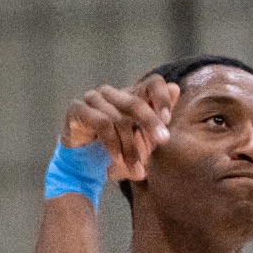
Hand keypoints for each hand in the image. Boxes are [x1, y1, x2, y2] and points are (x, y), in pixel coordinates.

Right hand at [63, 74, 178, 181]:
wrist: (84, 169)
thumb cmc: (117, 152)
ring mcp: (93, 98)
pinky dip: (112, 144)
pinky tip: (116, 159)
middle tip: (163, 141)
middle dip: (151, 122)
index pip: (152, 83)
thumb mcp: (144, 141)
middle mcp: (112, 93)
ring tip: (135, 167)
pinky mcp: (77, 108)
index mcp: (131, 96)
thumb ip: (159, 118)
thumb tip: (175, 88)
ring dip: (129, 146)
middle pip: (135, 101)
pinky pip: (101, 123)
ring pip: (119, 118)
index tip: (168, 120)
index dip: (162, 97)